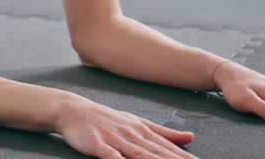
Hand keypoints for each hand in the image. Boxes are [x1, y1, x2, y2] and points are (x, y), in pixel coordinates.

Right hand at [56, 95, 198, 157]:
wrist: (73, 110)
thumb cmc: (106, 119)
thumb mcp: (137, 122)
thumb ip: (164, 133)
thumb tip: (191, 137)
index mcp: (143, 130)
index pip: (167, 148)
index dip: (184, 157)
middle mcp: (132, 134)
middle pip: (157, 152)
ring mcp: (115, 139)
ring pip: (138, 154)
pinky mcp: (97, 144)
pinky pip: (110, 155)